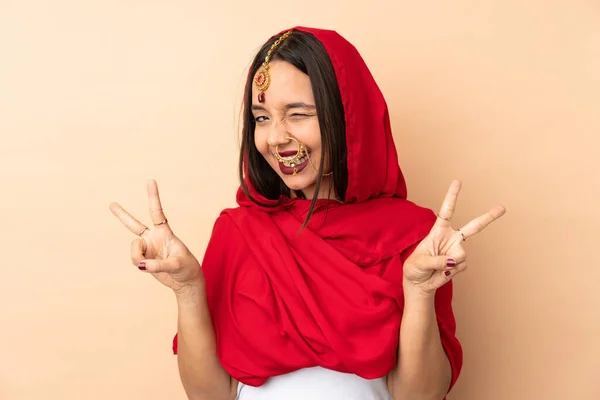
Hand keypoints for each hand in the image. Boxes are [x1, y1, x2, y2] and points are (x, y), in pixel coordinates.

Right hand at [110, 179, 202, 293]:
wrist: (185, 280)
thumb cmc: (186, 268)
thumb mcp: (177, 265)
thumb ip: (159, 265)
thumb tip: (141, 265)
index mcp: (165, 232)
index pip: (157, 212)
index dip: (153, 197)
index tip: (151, 180)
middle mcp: (154, 237)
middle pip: (134, 225)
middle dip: (122, 215)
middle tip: (111, 204)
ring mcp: (148, 248)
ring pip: (134, 249)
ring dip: (139, 257)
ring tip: (151, 264)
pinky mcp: (144, 259)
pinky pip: (135, 261)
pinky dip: (141, 265)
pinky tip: (149, 267)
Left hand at [403, 180, 505, 294]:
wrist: (418, 283)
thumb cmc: (414, 268)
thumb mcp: (419, 262)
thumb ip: (436, 260)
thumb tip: (454, 261)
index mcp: (438, 231)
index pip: (446, 211)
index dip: (452, 196)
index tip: (458, 181)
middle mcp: (451, 238)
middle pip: (474, 226)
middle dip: (489, 217)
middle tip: (503, 207)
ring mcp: (457, 251)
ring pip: (461, 255)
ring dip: (449, 264)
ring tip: (436, 267)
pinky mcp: (460, 263)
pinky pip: (461, 266)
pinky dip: (450, 272)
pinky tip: (442, 272)